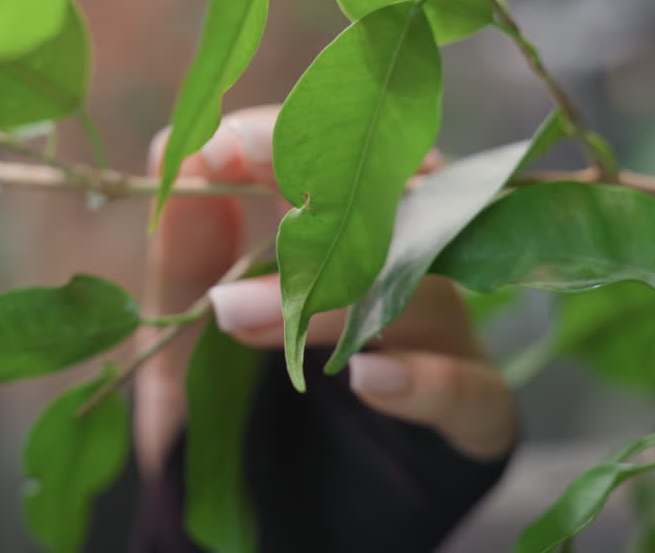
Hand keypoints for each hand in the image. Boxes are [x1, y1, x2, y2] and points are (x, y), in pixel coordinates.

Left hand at [134, 106, 516, 475]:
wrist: (260, 531)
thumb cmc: (225, 418)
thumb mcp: (179, 335)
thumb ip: (183, 251)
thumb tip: (182, 148)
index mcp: (345, 239)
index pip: (338, 158)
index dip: (284, 139)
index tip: (219, 145)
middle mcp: (408, 276)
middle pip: (403, 201)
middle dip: (320, 189)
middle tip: (241, 183)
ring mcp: (447, 345)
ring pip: (427, 292)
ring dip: (328, 298)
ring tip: (239, 319)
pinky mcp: (474, 422)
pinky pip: (474, 392)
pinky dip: (424, 381)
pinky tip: (366, 380)